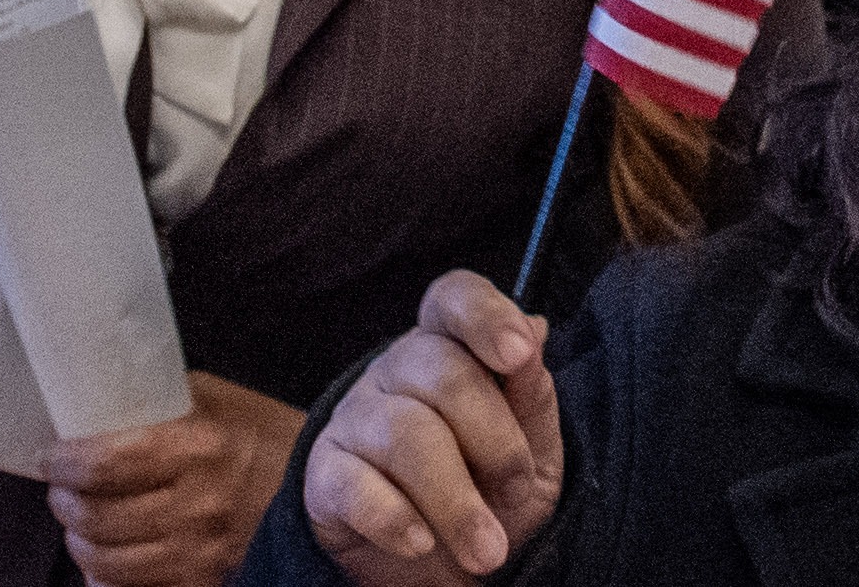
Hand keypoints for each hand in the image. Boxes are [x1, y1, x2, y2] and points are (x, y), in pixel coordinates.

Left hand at [38, 373, 307, 586]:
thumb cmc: (271, 438)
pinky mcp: (204, 583)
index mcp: (197, 448)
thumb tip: (101, 406)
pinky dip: (108, 579)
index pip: (104, 464)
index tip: (52, 457)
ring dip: (79, 542)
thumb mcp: (221, 400)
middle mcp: (196, 506)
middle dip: (64, 503)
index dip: (64, 464)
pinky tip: (107, 559)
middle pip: (96, 518)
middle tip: (62, 489)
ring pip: (106, 563)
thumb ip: (163, 402)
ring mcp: (200, 554)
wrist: (325, 491)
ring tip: (80, 522)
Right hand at [302, 273, 563, 583]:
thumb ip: (534, 398)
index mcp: (447, 348)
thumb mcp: (535, 454)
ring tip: (488, 552)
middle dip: (496, 441)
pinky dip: (396, 520)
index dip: (486, 316)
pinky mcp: (324, 477)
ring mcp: (353, 420)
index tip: (519, 354)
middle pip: (442, 373)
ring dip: (458, 503)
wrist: (445, 572)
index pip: (454, 299)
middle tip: (517, 493)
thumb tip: (535, 332)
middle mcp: (394, 371)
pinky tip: (422, 544)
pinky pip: (355, 486)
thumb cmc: (492, 494)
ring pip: (405, 436)